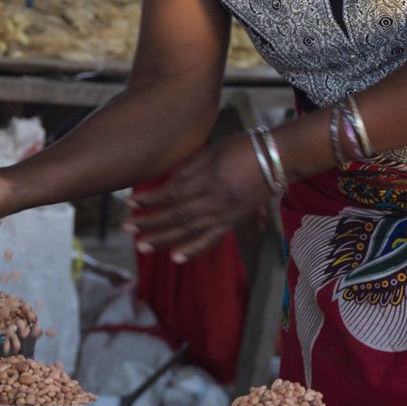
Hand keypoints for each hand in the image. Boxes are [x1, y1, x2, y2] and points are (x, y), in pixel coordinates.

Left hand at [125, 133, 272, 263]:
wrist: (279, 158)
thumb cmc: (245, 147)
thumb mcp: (215, 149)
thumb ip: (190, 168)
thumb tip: (166, 184)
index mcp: (210, 177)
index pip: (173, 192)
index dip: (151, 198)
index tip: (131, 202)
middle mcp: (216, 198)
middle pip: (177, 214)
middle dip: (150, 221)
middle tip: (127, 226)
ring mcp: (226, 213)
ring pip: (189, 230)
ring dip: (163, 238)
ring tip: (141, 245)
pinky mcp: (234, 222)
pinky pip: (211, 239)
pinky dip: (193, 250)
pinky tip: (176, 258)